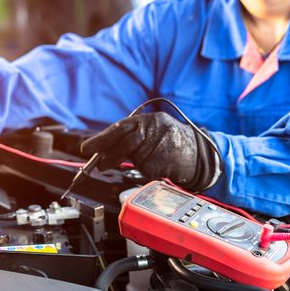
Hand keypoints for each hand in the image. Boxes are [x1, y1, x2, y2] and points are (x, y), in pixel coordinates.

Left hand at [81, 112, 219, 190]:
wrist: (202, 153)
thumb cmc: (174, 143)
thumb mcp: (154, 131)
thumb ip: (132, 135)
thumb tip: (104, 148)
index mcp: (149, 119)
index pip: (119, 127)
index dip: (101, 138)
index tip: (87, 148)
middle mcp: (155, 128)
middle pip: (124, 142)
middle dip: (108, 155)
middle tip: (99, 165)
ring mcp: (161, 143)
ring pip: (135, 158)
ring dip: (134, 163)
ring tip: (146, 160)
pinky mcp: (165, 159)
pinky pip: (147, 169)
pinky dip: (149, 171)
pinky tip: (161, 165)